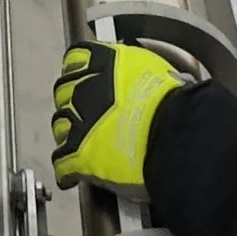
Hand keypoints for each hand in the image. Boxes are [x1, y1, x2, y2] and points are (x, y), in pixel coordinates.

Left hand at [50, 40, 190, 192]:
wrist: (177, 134)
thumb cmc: (175, 105)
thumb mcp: (157, 71)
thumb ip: (136, 72)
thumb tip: (139, 78)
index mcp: (104, 61)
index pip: (75, 58)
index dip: (78, 71)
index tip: (83, 78)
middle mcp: (85, 87)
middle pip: (64, 93)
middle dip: (72, 104)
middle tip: (84, 114)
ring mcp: (78, 122)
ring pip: (59, 127)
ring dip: (68, 135)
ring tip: (81, 145)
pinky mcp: (79, 156)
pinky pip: (61, 164)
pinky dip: (65, 172)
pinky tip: (71, 178)